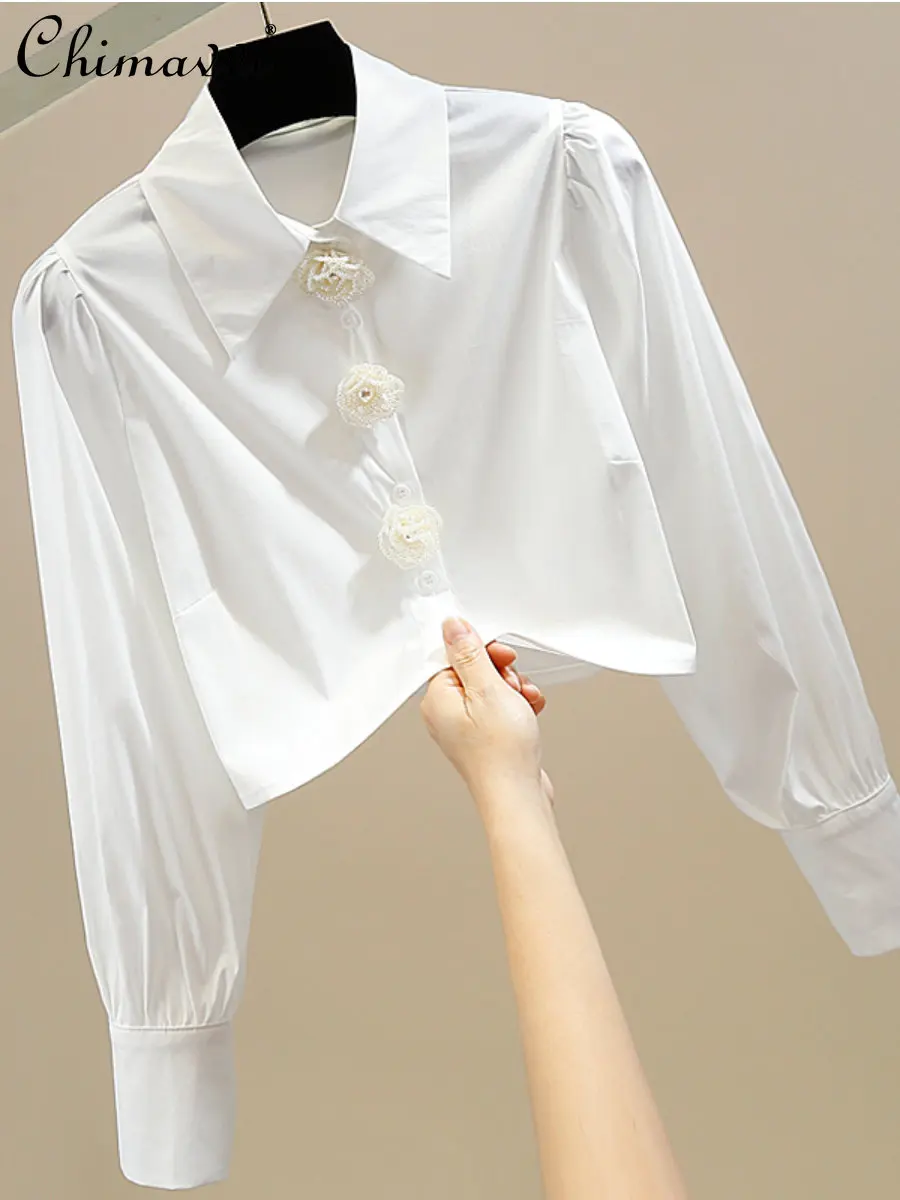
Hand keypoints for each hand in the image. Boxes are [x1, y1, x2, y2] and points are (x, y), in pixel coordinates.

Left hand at [420, 617, 553, 810]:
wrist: (518, 796)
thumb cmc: (501, 752)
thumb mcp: (487, 689)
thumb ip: (469, 654)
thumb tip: (452, 626)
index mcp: (436, 699)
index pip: (454, 656)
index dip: (483, 653)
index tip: (502, 657)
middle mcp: (445, 713)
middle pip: (474, 671)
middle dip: (502, 673)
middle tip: (512, 687)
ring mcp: (464, 727)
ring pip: (492, 689)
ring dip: (514, 689)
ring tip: (524, 703)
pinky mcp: (484, 737)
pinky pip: (500, 708)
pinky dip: (517, 706)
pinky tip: (530, 712)